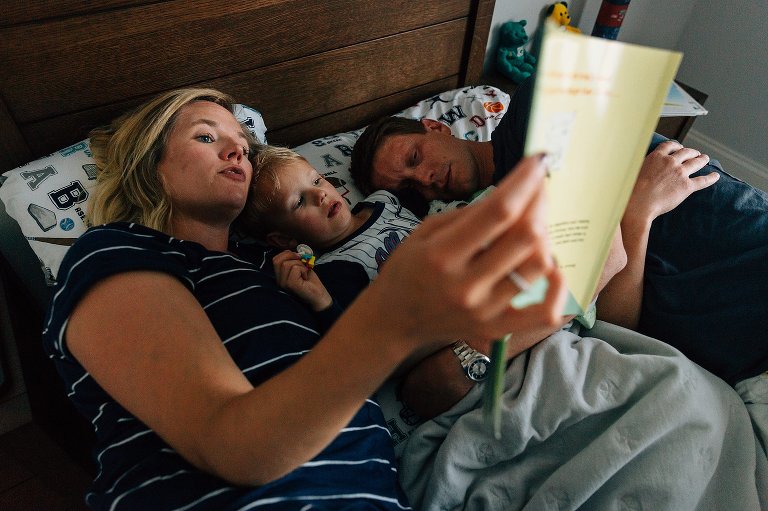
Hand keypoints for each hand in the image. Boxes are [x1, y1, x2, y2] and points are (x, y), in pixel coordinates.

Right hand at [273, 250, 332, 311]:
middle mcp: (279, 281)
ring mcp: (284, 284)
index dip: (287, 254)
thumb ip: (293, 259)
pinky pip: (295, 268)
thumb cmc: (311, 283)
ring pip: (287, 264)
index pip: (275, 259)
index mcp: (280, 277)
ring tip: (305, 274)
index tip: (299, 258)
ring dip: (300, 265)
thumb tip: (293, 250)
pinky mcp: (291, 285)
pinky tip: (306, 278)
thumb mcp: (301, 267)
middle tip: (303, 264)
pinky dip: (303, 269)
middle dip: (293, 257)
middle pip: (278, 260)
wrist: (320, 297)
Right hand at [361, 155, 567, 354]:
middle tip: (538, 187)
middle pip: (525, 236)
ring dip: (544, 235)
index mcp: (442, 255)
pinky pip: (545, 313)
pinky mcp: (497, 330)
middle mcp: (465, 286)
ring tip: (533, 224)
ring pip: (538, 265)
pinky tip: (554, 268)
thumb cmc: (407, 269)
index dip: (525, 181)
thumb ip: (468, 214)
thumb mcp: (425, 231)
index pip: (498, 211)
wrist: (394, 320)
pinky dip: (559, 288)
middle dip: (539, 201)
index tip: (539, 160)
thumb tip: (513, 192)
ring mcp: (484, 311)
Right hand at [627, 140, 718, 222]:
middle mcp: (670, 162)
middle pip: (686, 152)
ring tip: (705, 159)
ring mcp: (680, 173)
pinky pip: (702, 180)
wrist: (638, 204)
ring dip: (702, 159)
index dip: (677, 146)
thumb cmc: (633, 190)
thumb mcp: (635, 171)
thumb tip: (646, 167)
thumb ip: (645, 166)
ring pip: (696, 162)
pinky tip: (715, 176)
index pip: (670, 146)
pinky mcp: (686, 186)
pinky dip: (711, 178)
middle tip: (695, 153)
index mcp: (657, 157)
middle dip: (692, 152)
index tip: (679, 148)